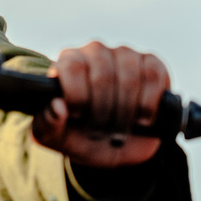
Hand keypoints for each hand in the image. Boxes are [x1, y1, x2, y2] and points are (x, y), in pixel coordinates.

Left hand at [31, 40, 168, 167]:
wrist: (117, 148)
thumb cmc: (81, 137)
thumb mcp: (58, 138)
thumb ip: (47, 124)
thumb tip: (57, 106)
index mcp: (67, 63)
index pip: (72, 66)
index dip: (78, 95)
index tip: (78, 116)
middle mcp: (95, 52)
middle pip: (103, 75)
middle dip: (103, 112)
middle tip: (99, 130)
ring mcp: (125, 55)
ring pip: (129, 78)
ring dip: (125, 112)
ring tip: (118, 128)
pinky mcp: (152, 63)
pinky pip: (153, 75)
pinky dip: (148, 102)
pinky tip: (142, 117)